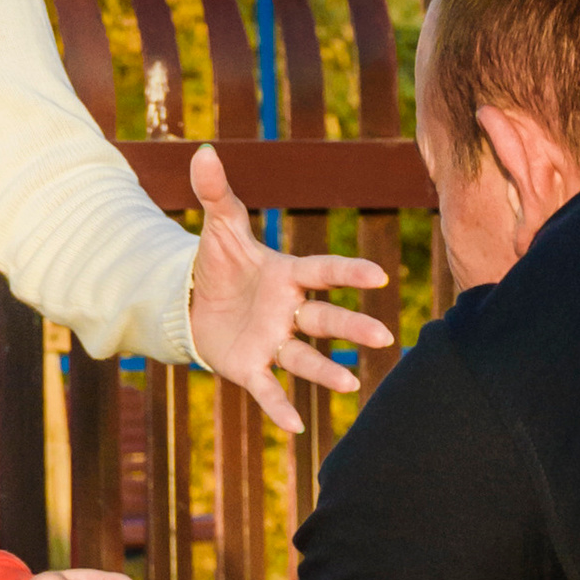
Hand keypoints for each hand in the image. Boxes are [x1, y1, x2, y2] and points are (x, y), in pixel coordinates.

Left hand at [185, 144, 393, 433]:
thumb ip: (216, 192)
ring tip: (351, 386)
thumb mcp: (218, 228)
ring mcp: (272, 342)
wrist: (193, 300)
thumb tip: (202, 150)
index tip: (378, 275)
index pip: (322, 272)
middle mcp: (288, 312)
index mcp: (286, 275)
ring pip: (304, 359)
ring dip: (327, 372)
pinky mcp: (250, 367)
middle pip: (325, 320)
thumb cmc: (219, 263)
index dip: (348, 273)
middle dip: (353, 329)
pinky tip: (297, 429)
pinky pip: (268, 389)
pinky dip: (280, 408)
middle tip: (385, 338)